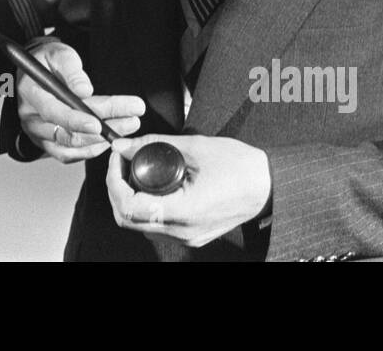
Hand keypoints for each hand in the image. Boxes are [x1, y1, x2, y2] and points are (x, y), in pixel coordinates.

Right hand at [17, 39, 143, 162]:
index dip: (77, 120)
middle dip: (103, 128)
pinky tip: (108, 139)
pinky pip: (68, 154)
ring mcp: (38, 133)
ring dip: (102, 140)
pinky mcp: (47, 143)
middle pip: (67, 132)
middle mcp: (31, 118)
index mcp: (31, 93)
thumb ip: (71, 70)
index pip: (53, 112)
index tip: (100, 122)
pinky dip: (90, 149)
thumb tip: (84, 90)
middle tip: (132, 118)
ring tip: (128, 125)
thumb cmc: (48, 61)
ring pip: (71, 146)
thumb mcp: (59, 54)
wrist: (37, 70)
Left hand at [106, 134, 271, 247]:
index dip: (114, 183)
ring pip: (140, 226)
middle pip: (129, 221)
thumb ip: (155, 144)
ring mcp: (187, 238)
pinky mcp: (192, 236)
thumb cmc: (239, 165)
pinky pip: (157, 227)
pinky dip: (145, 207)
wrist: (268, 186)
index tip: (116, 159)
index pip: (129, 208)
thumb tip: (123, 145)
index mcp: (183, 211)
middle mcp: (182, 232)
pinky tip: (150, 186)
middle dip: (117, 190)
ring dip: (129, 200)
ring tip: (133, 171)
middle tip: (120, 163)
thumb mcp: (195, 146)